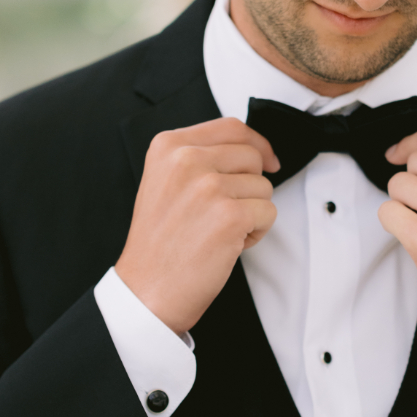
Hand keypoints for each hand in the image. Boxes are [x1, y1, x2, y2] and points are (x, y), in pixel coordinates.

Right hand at [116, 118, 279, 333]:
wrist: (147, 289)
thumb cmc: (159, 242)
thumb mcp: (165, 181)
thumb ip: (200, 157)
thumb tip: (254, 150)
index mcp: (168, 146)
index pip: (231, 127)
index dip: (257, 143)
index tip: (267, 161)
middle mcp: (187, 160)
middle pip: (252, 157)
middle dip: (250, 186)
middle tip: (223, 213)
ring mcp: (208, 187)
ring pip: (263, 187)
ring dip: (251, 212)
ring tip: (219, 231)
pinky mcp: (229, 216)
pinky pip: (268, 212)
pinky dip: (256, 232)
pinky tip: (228, 244)